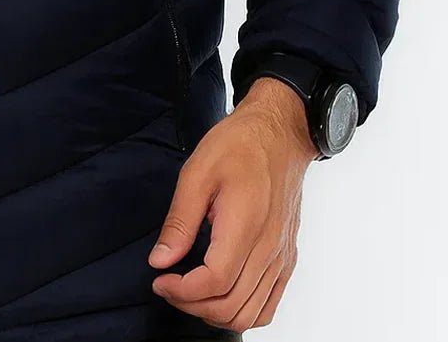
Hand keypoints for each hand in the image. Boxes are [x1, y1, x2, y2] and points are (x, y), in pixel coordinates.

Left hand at [146, 78, 320, 330]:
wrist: (279, 134)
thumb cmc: (239, 145)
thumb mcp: (198, 172)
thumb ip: (180, 220)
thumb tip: (161, 259)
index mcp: (245, 225)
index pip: (214, 282)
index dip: (181, 291)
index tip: (160, 279)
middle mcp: (269, 248)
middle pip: (232, 306)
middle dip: (192, 305)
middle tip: (169, 285)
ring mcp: (282, 256)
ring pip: (252, 313)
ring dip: (215, 313)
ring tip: (190, 291)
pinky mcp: (287, 258)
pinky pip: (269, 305)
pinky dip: (243, 312)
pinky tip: (220, 295)